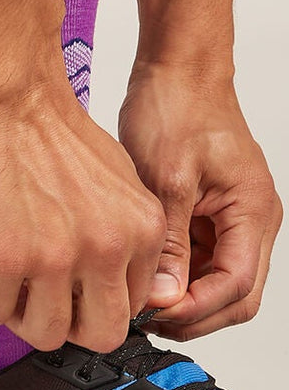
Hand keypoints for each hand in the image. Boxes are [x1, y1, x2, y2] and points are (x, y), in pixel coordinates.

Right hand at [0, 82, 165, 353]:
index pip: (133, 305)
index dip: (92, 303)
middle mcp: (107, 249)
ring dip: (17, 314)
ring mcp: (55, 260)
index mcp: (141, 229)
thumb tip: (99, 271)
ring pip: (44, 334)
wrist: (3, 91)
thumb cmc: (44, 123)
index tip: (66, 291)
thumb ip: (117, 231)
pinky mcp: (3, 260)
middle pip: (99, 334)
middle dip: (65, 324)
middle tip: (35, 301)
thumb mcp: (114, 181)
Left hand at [118, 63, 282, 339]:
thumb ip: (168, 242)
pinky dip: (175, 276)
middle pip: (235, 296)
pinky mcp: (211, 217)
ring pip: (217, 284)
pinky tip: (140, 276)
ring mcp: (232, 221)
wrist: (178, 70)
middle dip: (193, 314)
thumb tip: (164, 296)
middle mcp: (252, 221)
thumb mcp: (166, 178)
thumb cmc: (178, 107)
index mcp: (253, 212)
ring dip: (183, 298)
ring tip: (136, 300)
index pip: (235, 286)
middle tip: (143, 319)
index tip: (153, 313)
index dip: (195, 309)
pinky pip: (200, 262)